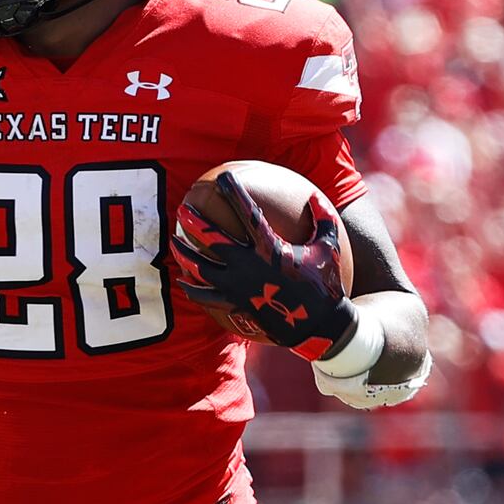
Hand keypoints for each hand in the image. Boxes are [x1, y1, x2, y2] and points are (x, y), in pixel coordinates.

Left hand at [167, 177, 359, 361]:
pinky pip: (208, 297)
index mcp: (271, 248)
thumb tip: (313, 196)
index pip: (248, 213)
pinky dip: (193, 289)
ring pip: (203, 269)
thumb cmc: (325, 282)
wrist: (320, 325)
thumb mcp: (328, 247)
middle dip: (196, 224)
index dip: (234, 193)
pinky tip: (183, 280)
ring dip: (186, 254)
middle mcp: (250, 266)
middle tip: (183, 210)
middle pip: (214, 240)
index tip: (223, 178)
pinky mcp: (237, 305)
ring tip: (174, 242)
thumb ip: (322, 218)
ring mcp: (241, 287)